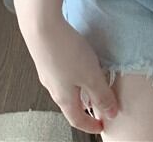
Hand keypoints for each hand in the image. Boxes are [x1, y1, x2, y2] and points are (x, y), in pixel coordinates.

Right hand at [15, 2, 119, 135]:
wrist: (41, 26)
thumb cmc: (66, 51)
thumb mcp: (91, 76)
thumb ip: (102, 95)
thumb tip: (111, 114)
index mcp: (64, 97)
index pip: (77, 119)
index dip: (90, 126)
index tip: (102, 127)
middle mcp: (53, 87)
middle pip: (71, 104)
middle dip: (85, 108)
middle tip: (99, 105)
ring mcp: (48, 72)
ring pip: (66, 88)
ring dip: (80, 90)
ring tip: (92, 82)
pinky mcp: (46, 57)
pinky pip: (62, 73)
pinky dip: (73, 75)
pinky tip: (79, 62)